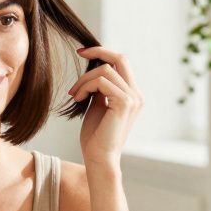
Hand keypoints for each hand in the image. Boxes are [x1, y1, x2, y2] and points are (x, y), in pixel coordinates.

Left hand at [70, 47, 142, 168]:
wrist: (99, 158)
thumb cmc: (96, 136)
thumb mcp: (98, 105)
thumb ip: (100, 88)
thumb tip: (94, 69)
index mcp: (132, 95)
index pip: (122, 63)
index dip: (103, 53)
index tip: (83, 52)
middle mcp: (137, 95)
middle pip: (120, 58)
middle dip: (98, 52)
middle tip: (79, 53)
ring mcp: (133, 99)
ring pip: (105, 70)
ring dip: (84, 79)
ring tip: (74, 94)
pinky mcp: (124, 103)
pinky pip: (101, 81)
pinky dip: (85, 86)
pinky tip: (77, 98)